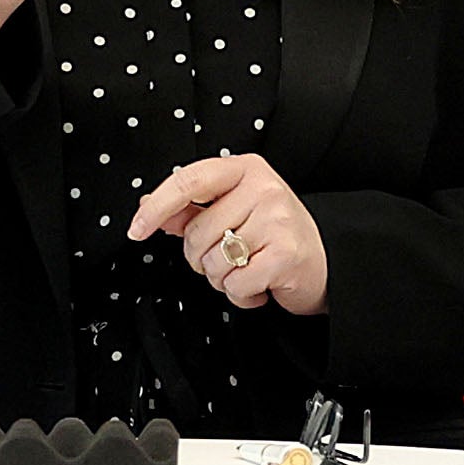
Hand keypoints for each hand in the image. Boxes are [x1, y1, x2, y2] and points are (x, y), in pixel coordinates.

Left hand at [132, 151, 327, 315]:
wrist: (326, 262)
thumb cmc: (276, 235)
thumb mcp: (234, 210)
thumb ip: (190, 209)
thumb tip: (149, 207)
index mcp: (245, 169)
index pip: (187, 181)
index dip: (156, 208)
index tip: (137, 229)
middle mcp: (263, 188)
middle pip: (196, 234)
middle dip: (203, 258)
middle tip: (233, 257)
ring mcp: (277, 220)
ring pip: (213, 263)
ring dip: (224, 279)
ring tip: (249, 269)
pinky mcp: (285, 254)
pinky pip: (236, 284)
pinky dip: (242, 295)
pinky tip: (260, 284)